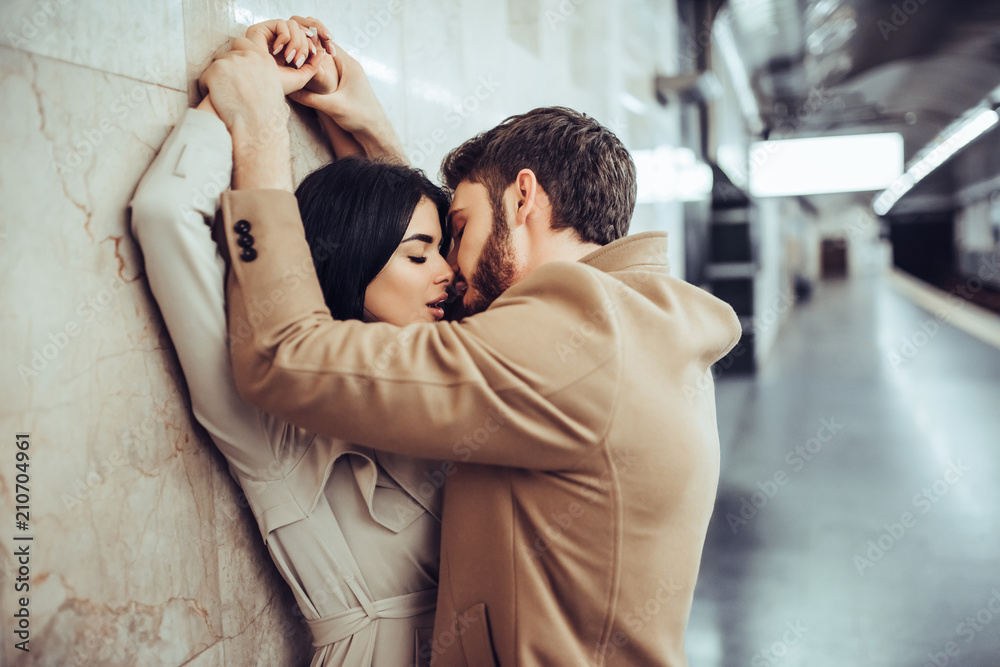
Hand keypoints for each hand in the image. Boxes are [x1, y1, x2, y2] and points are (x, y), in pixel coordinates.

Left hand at [199, 36, 292, 189]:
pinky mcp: (215, 71)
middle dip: (225, 68)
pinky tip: (218, 102)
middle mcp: (248, 56)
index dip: (236, 56)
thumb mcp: (275, 89)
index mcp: (264, 59)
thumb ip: (262, 74)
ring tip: (225, 98)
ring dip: (216, 79)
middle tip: (228, 87)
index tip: (235, 72)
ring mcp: (231, 62)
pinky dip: (207, 89)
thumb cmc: (267, 117)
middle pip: (226, 53)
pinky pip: (204, 78)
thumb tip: (251, 75)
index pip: (243, 43)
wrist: (257, 127)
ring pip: (215, 66)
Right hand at [243, 18, 327, 95]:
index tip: (316, 54)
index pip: (306, 39)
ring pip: (293, 26)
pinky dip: (284, 37)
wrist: (258, 84)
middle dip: (305, 46)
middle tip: (298, 61)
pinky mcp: (261, 29)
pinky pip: (282, 23)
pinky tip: (277, 50)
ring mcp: (270, 36)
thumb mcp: (301, 77)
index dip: (313, 44)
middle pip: (302, 32)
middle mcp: (279, 43)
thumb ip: (314, 65)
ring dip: (296, 42)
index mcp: (288, 53)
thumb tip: (321, 51)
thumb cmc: (277, 84)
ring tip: (289, 57)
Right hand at [285, 25, 403, 160]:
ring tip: (295, 66)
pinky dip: (318, 74)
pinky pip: (329, 73)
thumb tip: (290, 90)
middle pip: (325, 51)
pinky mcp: (346, 85)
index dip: (310, 43)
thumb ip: (310, 98)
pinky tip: (306, 80)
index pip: (326, 43)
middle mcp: (350, 66)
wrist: (375, 131)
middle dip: (309, 53)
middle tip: (290, 56)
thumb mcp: (332, 107)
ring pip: (327, 62)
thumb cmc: (360, 117)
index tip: (294, 48)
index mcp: (349, 65)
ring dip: (313, 64)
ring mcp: (348, 75)